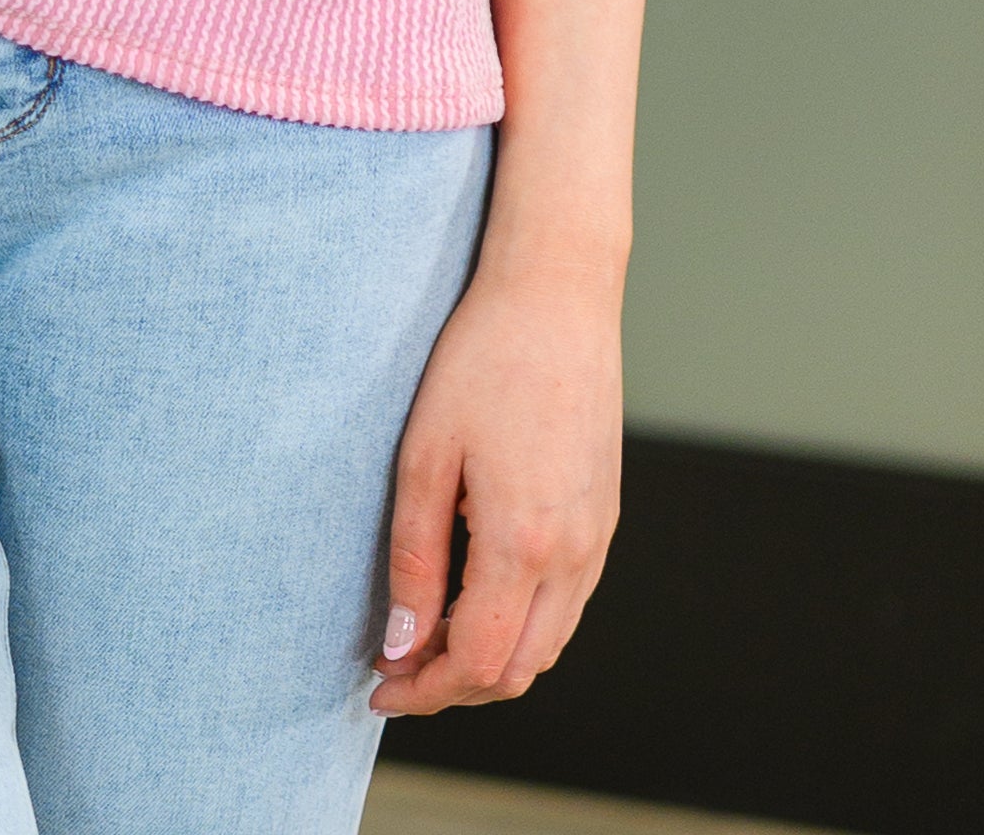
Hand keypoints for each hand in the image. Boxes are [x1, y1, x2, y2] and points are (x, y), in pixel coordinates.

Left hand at [369, 264, 621, 714]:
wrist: (558, 295)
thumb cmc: (483, 360)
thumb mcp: (425, 456)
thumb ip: (414, 559)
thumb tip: (399, 644)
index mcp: (525, 545)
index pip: (477, 663)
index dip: (424, 688)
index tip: (378, 684)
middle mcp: (574, 556)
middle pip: (517, 671)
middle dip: (453, 686)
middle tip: (395, 666)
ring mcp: (597, 538)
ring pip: (548, 644)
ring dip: (490, 659)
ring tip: (428, 634)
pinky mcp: (605, 517)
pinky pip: (568, 604)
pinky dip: (523, 624)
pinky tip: (477, 595)